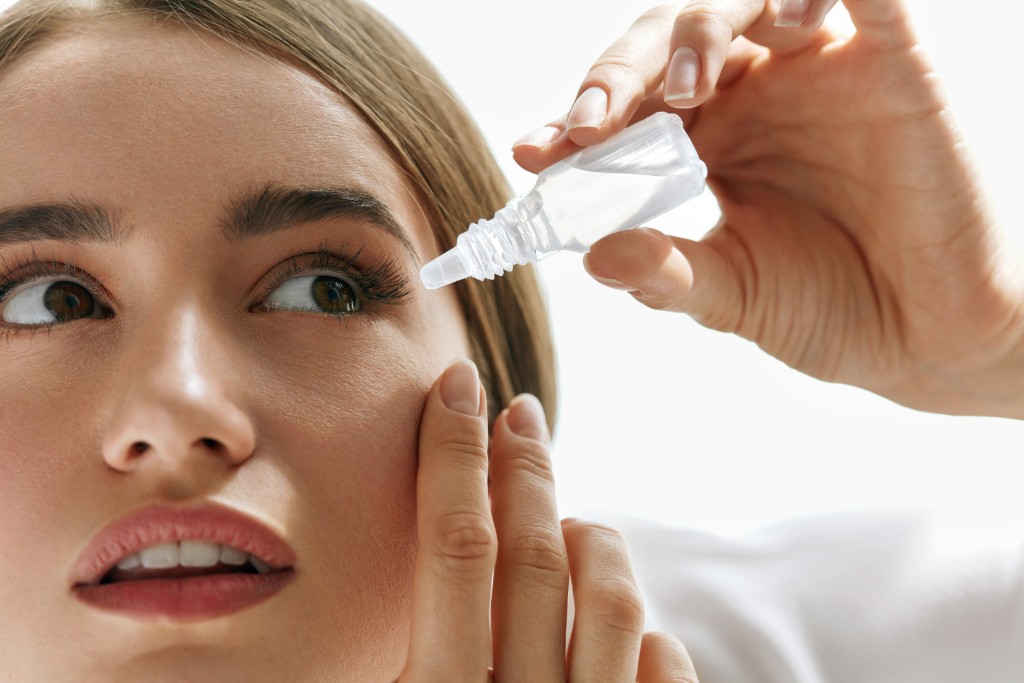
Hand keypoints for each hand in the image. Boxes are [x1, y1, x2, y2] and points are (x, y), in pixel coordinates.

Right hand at [396, 358, 696, 681]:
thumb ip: (385, 658)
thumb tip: (370, 565)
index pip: (453, 545)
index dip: (455, 453)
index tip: (458, 385)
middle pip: (536, 557)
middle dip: (525, 469)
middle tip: (521, 413)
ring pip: (613, 602)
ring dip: (590, 542)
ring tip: (570, 529)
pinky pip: (665, 667)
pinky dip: (645, 634)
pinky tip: (619, 628)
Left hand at [513, 1, 1023, 418]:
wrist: (930, 338)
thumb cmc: (830, 310)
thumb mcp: (732, 295)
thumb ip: (666, 273)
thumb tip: (592, 260)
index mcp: (708, 143)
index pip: (628, 112)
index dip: (577, 123)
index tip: (533, 152)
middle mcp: (754, 96)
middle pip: (667, 46)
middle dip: (618, 75)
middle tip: (589, 121)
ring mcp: (816, 73)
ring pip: (742, 4)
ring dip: (699, 32)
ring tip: (684, 88)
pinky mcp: (889, 61)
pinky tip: (784, 22)